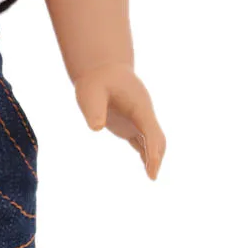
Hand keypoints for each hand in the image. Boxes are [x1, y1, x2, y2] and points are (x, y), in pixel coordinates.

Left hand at [74, 63, 165, 178]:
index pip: (151, 131)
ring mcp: (138, 120)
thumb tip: (96, 128)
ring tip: (151, 176)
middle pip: (157, 138)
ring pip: (153, 141)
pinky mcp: (130, 125)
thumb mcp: (90, 93)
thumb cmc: (95, 81)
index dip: (153, 150)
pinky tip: (147, 168)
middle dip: (156, 157)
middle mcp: (143, 114)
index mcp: (139, 106)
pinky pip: (143, 142)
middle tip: (152, 177)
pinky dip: (146, 154)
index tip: (152, 168)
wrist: (101, 70)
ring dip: (154, 158)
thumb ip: (94, 110)